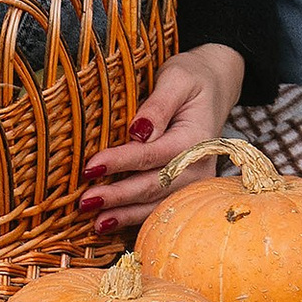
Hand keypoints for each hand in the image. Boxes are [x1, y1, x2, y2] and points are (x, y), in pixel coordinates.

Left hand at [80, 45, 246, 231]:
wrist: (215, 86)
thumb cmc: (192, 77)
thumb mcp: (177, 78)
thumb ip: (158, 104)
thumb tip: (137, 131)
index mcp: (197, 139)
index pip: (153, 154)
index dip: (120, 162)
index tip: (90, 166)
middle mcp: (199, 166)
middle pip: (154, 186)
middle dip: (119, 197)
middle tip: (85, 202)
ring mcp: (196, 181)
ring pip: (159, 204)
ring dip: (126, 215)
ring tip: (96, 223)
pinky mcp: (187, 188)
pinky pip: (162, 205)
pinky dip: (137, 217)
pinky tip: (114, 223)